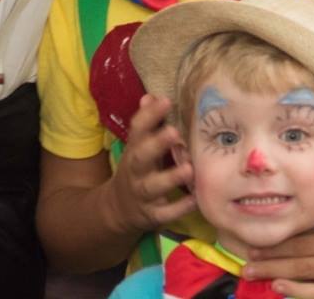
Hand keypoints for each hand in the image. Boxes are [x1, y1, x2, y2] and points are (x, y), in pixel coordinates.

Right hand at [105, 95, 194, 234]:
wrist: (118, 209)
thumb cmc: (138, 170)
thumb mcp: (138, 147)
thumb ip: (147, 123)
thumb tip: (152, 96)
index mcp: (134, 150)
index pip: (137, 130)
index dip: (149, 115)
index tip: (165, 101)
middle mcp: (135, 171)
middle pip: (140, 157)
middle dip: (156, 144)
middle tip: (174, 132)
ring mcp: (142, 194)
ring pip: (153, 186)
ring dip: (170, 178)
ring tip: (189, 168)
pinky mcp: (152, 215)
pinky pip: (165, 213)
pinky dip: (179, 208)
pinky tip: (195, 199)